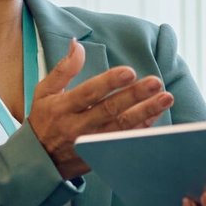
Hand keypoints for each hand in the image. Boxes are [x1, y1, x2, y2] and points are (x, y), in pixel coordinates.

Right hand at [28, 41, 173, 178]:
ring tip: (165, 98)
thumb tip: (78, 45)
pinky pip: (124, 142)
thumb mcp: (44, 92)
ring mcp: (90, 144)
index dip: (108, 83)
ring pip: (122, 128)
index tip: (129, 72)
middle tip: (156, 82)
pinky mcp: (99, 157)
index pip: (88, 93)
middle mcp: (77, 127)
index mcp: (63, 108)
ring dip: (146, 113)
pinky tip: (156, 116)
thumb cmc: (43, 120)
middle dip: (135, 96)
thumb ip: (63, 69)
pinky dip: (141, 130)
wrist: (39, 161)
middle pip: (110, 111)